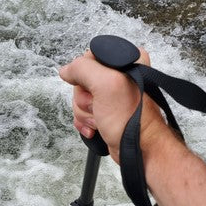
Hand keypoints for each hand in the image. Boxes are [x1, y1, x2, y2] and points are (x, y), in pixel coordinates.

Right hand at [59, 48, 167, 163]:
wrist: (138, 149)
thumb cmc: (132, 120)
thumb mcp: (106, 84)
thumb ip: (82, 69)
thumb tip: (66, 71)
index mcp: (126, 59)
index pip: (89, 57)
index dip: (85, 76)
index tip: (94, 88)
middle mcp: (120, 75)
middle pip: (82, 80)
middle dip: (84, 98)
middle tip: (98, 105)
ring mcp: (112, 94)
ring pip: (80, 97)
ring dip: (85, 113)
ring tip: (101, 119)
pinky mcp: (107, 110)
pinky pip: (84, 111)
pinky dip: (85, 121)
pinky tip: (97, 127)